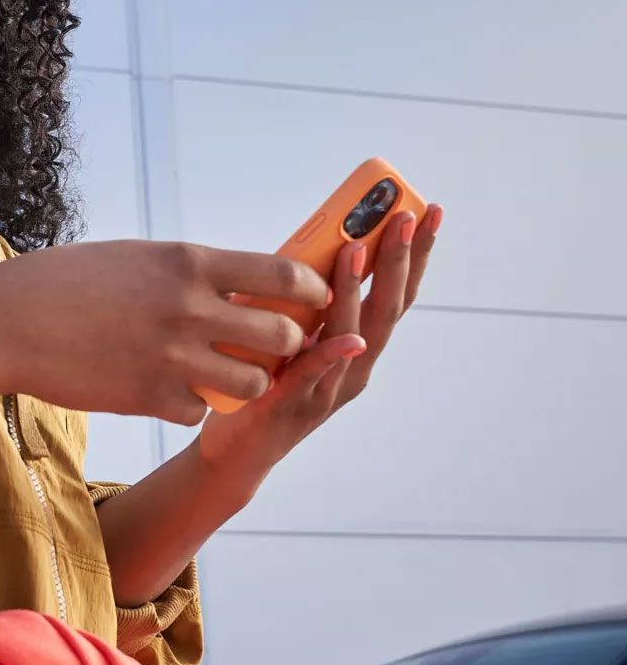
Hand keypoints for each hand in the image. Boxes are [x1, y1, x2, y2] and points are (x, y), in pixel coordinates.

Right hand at [0, 240, 331, 424]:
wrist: (5, 323)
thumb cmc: (62, 283)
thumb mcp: (135, 259)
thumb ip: (188, 271)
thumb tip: (235, 281)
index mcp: (188, 263)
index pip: (284, 274)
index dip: (311, 290)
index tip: (312, 298)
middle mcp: (189, 309)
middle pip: (282, 335)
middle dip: (286, 344)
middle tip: (270, 345)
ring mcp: (170, 357)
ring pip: (252, 383)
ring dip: (246, 381)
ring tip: (224, 373)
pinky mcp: (147, 397)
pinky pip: (200, 410)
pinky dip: (192, 404)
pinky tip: (170, 390)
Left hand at [197, 205, 443, 486]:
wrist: (236, 451)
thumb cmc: (263, 385)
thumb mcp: (290, 334)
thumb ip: (303, 302)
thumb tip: (304, 245)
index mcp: (358, 345)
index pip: (395, 293)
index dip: (415, 255)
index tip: (429, 213)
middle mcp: (355, 366)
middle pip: (387, 308)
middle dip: (399, 260)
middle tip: (406, 217)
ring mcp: (330, 388)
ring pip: (354, 335)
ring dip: (359, 291)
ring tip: (357, 248)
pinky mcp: (297, 406)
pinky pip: (316, 376)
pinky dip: (332, 355)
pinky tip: (349, 338)